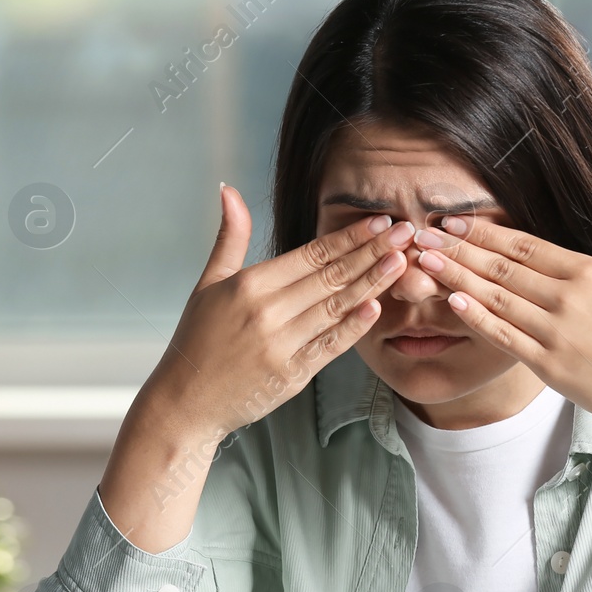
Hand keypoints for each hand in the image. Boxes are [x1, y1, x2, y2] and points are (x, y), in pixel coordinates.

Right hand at [100, 184, 411, 551]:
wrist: (186, 400)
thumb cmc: (198, 340)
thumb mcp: (208, 283)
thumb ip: (229, 238)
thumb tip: (229, 190)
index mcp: (249, 285)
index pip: (310, 254)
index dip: (348, 237)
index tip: (378, 221)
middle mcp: (267, 312)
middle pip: (330, 276)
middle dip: (371, 252)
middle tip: (405, 232)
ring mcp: (281, 345)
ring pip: (335, 308)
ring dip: (372, 283)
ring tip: (401, 262)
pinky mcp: (291, 376)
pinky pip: (329, 346)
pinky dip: (353, 327)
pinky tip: (376, 307)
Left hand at [412, 179, 591, 522]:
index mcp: (591, 273)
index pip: (526, 245)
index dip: (486, 232)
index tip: (455, 221)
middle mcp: (567, 300)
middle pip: (502, 267)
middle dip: (458, 249)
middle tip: (422, 234)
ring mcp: (555, 333)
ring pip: (496, 299)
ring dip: (457, 278)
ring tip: (424, 261)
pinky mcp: (548, 366)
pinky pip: (504, 338)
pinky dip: (477, 319)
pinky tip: (452, 301)